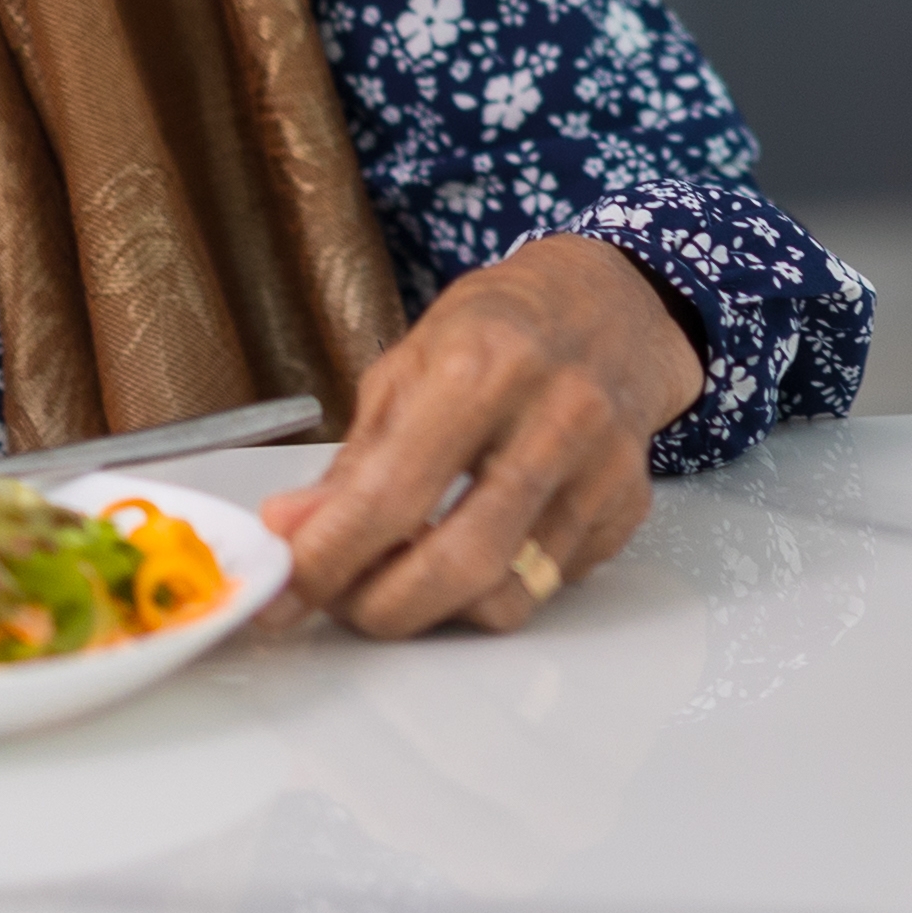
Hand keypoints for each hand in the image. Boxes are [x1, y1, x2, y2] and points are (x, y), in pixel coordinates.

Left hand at [257, 234, 701, 636]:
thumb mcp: (409, 366)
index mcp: (486, 364)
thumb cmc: (501, 327)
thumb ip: (355, 460)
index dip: (325, 560)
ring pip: (508, 594)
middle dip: (379, 606)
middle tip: (340, 601)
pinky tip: (474, 543)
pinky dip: (494, 585)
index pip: (391, 496)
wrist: (613, 304)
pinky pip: (546, 585)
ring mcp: (603, 465)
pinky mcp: (628, 505)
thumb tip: (292, 529)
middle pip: (459, 562)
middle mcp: (556, 414)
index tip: (283, 593)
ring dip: (435, 608)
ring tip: (402, 574)